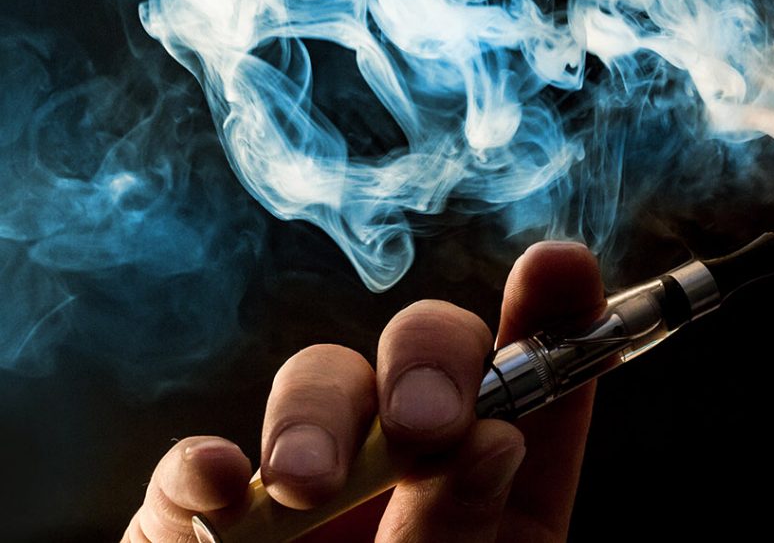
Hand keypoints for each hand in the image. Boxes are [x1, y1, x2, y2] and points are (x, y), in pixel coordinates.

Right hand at [122, 241, 603, 542]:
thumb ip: (465, 536)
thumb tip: (492, 433)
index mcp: (503, 498)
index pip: (542, 381)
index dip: (554, 312)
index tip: (560, 269)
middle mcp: (414, 470)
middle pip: (434, 349)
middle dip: (433, 355)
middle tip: (429, 425)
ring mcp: (313, 484)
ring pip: (322, 379)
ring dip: (319, 411)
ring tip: (307, 488)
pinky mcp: (211, 521)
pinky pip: (201, 463)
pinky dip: (205, 462)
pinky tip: (224, 488)